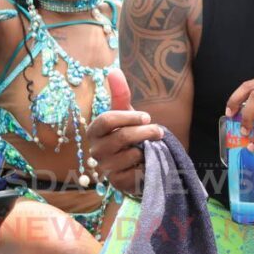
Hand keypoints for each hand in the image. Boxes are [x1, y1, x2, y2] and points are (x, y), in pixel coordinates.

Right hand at [87, 70, 163, 195]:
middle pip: (122, 137)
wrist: (136, 162)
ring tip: (151, 147)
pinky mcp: (117, 182)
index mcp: (94, 131)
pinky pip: (135, 171)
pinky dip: (146, 164)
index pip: (107, 120)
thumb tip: (113, 70)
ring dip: (146, 149)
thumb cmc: (128, 133)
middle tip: (160, 131)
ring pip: (131, 154)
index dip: (129, 117)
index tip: (146, 117)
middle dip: (145, 132)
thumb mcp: (125, 113)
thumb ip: (120, 93)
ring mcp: (105, 168)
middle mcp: (95, 150)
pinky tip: (146, 162)